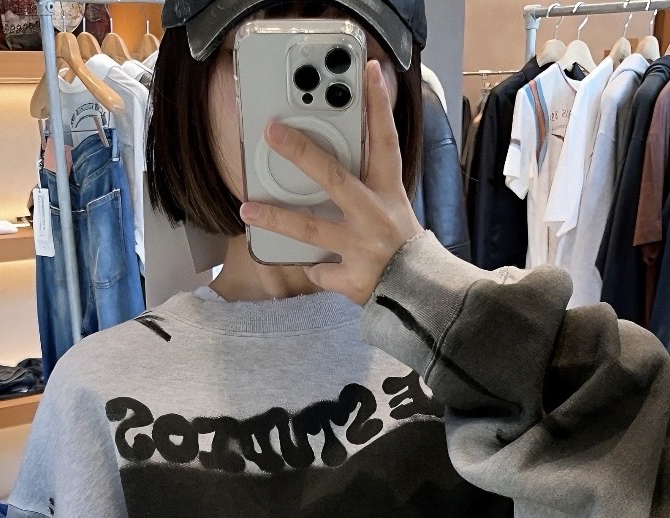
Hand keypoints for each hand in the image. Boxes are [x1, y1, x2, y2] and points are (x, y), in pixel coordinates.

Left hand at [240, 60, 422, 304]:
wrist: (421, 296)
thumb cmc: (404, 248)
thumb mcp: (395, 208)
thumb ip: (369, 186)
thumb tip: (334, 168)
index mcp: (389, 193)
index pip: (385, 141)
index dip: (378, 105)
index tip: (368, 71)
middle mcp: (374, 216)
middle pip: (333, 178)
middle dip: (302, 153)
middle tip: (273, 132)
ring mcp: (362, 248)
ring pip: (311, 229)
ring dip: (277, 218)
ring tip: (248, 209)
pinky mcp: (352, 278)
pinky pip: (321, 271)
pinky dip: (315, 269)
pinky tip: (314, 266)